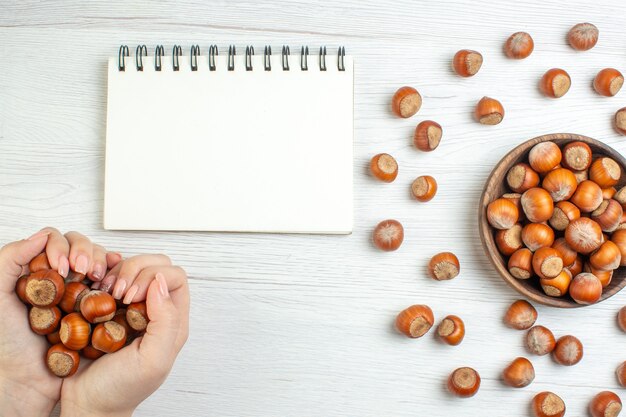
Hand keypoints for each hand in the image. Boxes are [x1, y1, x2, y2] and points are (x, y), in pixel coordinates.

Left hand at [0, 228, 120, 415]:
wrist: (31, 380)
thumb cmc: (9, 344)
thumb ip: (8, 261)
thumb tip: (41, 236)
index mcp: (36, 269)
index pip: (53, 239)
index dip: (62, 247)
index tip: (62, 268)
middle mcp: (60, 275)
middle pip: (79, 243)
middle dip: (86, 252)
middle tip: (84, 272)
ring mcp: (80, 288)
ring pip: (98, 258)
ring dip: (102, 262)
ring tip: (99, 280)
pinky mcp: (98, 303)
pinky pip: (112, 279)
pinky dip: (118, 274)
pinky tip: (116, 280)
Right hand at [60, 255, 189, 416]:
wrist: (87, 403)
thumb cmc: (122, 388)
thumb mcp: (153, 360)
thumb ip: (165, 322)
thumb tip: (160, 282)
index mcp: (173, 320)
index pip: (175, 277)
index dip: (153, 277)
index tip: (130, 298)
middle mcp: (155, 308)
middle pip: (156, 264)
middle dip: (134, 269)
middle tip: (115, 293)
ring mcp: (130, 304)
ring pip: (133, 265)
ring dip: (116, 272)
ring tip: (102, 292)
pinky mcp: (108, 303)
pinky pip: (109, 275)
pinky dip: (100, 276)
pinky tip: (93, 291)